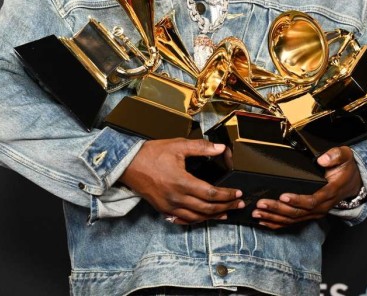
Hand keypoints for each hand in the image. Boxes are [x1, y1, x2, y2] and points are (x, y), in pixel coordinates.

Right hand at [119, 138, 243, 224]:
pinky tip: (204, 218)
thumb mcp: (177, 145)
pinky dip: (197, 220)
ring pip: (196, 217)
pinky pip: (183, 220)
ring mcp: (169, 206)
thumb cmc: (152, 153)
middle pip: (207, 208)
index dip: (227, 195)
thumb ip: (201, 147)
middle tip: (238, 204)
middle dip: (226, 207)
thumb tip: (220, 148)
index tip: (238, 193)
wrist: (128, 165)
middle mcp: (176, 198)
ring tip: (226, 213)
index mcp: (182, 182)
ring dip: (213, 217)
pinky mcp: (163, 210)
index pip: (211, 193)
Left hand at [252, 146, 361, 229]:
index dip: (297, 200)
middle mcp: (321, 206)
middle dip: (278, 209)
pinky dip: (277, 223)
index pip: (312, 200)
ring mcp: (315, 212)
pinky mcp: (309, 214)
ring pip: (293, 219)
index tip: (283, 196)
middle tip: (261, 204)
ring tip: (257, 213)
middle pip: (298, 212)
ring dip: (274, 217)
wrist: (352, 182)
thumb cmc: (345, 169)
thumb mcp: (345, 156)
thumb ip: (335, 156)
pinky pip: (292, 222)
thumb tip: (322, 159)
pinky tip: (264, 221)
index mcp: (329, 192)